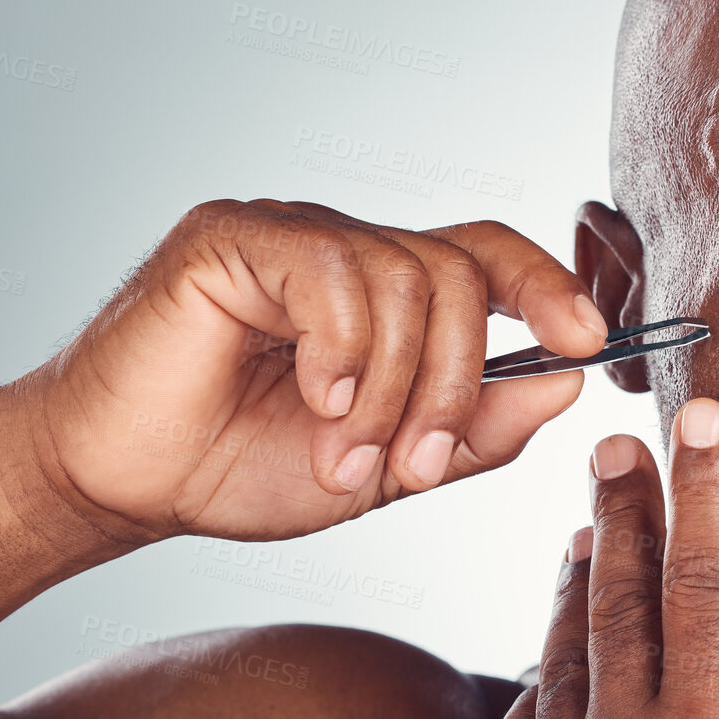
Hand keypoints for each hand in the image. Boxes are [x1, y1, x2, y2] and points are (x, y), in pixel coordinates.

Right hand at [19, 199, 607, 542]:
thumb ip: (477, 430)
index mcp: (389, 295)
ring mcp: (292, 234)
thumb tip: (568, 384)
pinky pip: (331, 270)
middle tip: (418, 465)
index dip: (549, 289)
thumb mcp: (389, 468)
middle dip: (457, 383)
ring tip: (348, 454)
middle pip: (461, 276)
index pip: (489, 257)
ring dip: (395, 387)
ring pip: (405, 278)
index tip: (591, 343)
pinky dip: (343, 349)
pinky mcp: (233, 237)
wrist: (127, 484)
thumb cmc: (244, 468)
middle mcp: (348, 250)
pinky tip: (315, 399)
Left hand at [481, 398, 718, 718]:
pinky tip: (559, 653)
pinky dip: (546, 682)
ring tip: (591, 534)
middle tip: (616, 450)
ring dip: (581, 584)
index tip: (703, 426)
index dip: (707, 493)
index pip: (708, 583)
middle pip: (621, 596)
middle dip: (625, 509)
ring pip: (562, 652)